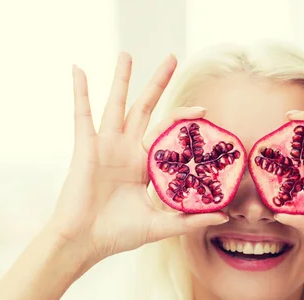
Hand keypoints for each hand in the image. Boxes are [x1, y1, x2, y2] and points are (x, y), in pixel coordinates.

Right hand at [47, 53, 227, 267]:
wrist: (85, 242)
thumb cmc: (118, 234)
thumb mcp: (160, 225)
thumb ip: (190, 219)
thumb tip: (225, 217)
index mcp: (145, 165)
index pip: (168, 133)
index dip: (184, 120)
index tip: (204, 110)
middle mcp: (127, 150)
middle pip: (145, 108)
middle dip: (158, 83)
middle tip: (172, 57)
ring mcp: (106, 146)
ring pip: (116, 104)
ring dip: (121, 79)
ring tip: (127, 54)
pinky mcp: (86, 147)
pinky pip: (82, 114)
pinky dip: (80, 92)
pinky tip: (79, 70)